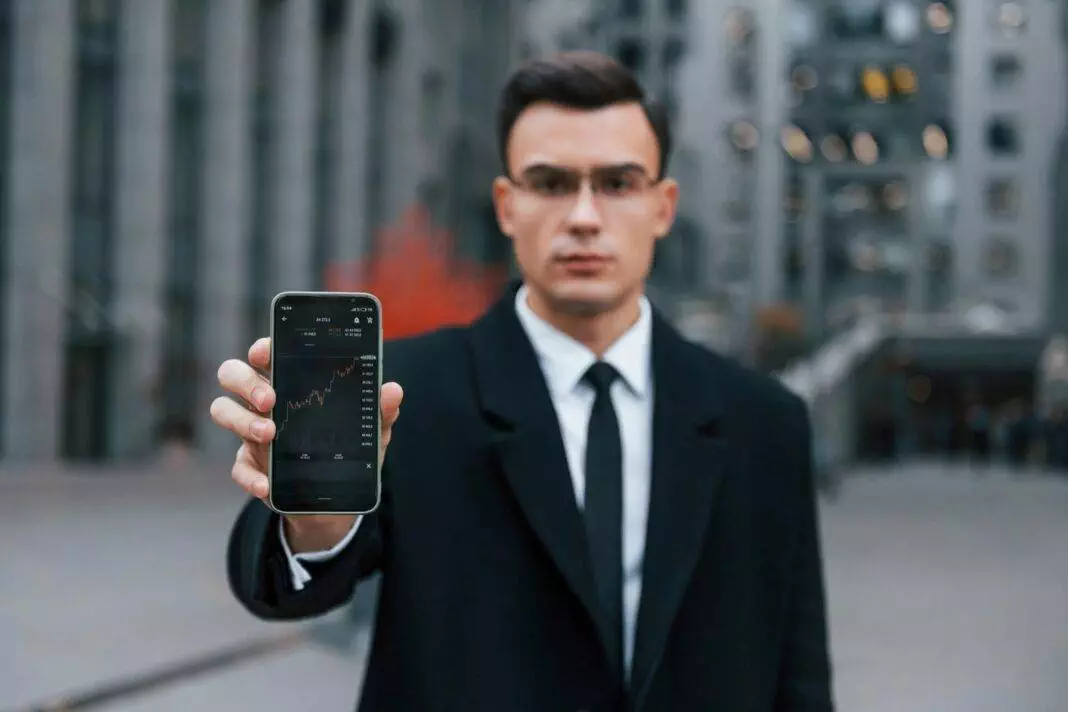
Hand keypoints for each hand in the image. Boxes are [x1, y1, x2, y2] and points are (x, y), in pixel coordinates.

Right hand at [210, 337, 402, 548]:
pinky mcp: (250, 465)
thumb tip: (393, 391)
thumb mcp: (370, 430)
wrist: (334, 498)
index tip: (266, 352)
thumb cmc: (348, 449)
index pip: (266, 354)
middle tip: (270, 398)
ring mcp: (252, 432)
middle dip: (245, 381)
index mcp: (292, 383)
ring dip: (241, 420)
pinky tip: (266, 485)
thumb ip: (380, 410)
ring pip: (222, 410)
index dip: (261, 348)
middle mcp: (265, 402)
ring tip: (268, 434)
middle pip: (233, 374)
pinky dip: (249, 475)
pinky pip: (237, 467)